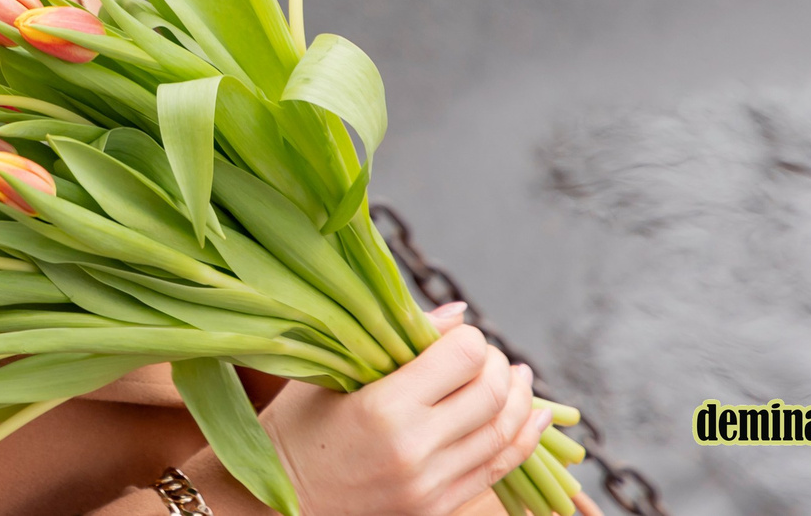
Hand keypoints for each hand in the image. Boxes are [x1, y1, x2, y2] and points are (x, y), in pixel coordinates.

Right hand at [256, 310, 552, 515]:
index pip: (462, 358)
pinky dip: (521, 439)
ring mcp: (431, 484)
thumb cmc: (296, 427)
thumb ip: (395, 340)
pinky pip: (497, 469)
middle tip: (490, 354)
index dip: (470, 338)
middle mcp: (415, 448)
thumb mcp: (331, 374)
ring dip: (520, 400)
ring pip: (504, 434)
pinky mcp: (438, 507)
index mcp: (383, 407)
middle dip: (501, 366)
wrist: (280, 501)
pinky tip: (530, 416)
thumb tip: (458, 313)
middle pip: (492, 395)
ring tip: (519, 377)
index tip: (461, 335)